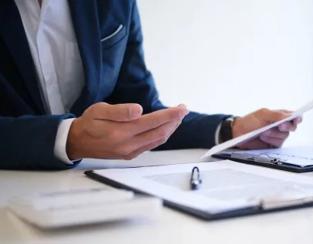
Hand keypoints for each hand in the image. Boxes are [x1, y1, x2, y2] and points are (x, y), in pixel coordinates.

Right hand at [67, 102, 188, 159]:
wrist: (76, 142)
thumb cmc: (88, 124)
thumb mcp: (98, 110)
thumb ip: (120, 111)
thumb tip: (139, 110)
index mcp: (120, 132)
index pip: (152, 122)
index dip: (169, 115)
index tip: (181, 108)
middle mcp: (128, 145)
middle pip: (159, 133)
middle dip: (174, 121)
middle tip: (183, 109)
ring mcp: (130, 152)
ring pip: (158, 140)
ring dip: (170, 128)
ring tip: (177, 117)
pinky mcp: (130, 155)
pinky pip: (152, 145)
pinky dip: (162, 135)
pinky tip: (165, 127)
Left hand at [231, 108, 301, 148]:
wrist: (238, 134)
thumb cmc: (249, 122)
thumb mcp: (263, 115)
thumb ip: (277, 115)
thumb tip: (290, 116)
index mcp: (279, 116)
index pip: (293, 116)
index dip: (297, 118)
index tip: (297, 119)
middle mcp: (280, 125)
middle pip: (292, 127)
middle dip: (286, 126)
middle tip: (279, 126)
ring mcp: (277, 135)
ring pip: (285, 135)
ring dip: (274, 133)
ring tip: (263, 132)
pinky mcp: (274, 144)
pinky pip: (278, 143)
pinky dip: (271, 140)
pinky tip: (264, 137)